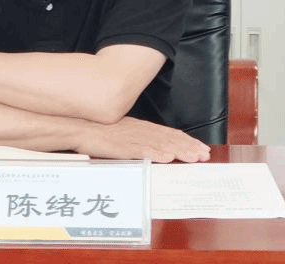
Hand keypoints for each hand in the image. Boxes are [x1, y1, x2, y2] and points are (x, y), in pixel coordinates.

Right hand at [77, 117, 210, 162]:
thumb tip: (153, 148)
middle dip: (189, 147)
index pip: (169, 134)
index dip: (186, 140)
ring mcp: (132, 138)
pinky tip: (167, 157)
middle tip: (205, 154)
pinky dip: (156, 154)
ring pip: (161, 145)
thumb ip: (138, 139)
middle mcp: (140, 131)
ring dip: (179, 151)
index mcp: (141, 128)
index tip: (200, 147)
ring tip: (193, 157)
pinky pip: (142, 150)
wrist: (79, 127)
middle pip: (170, 139)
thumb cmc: (98, 132)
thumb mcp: (122, 133)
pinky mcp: (122, 146)